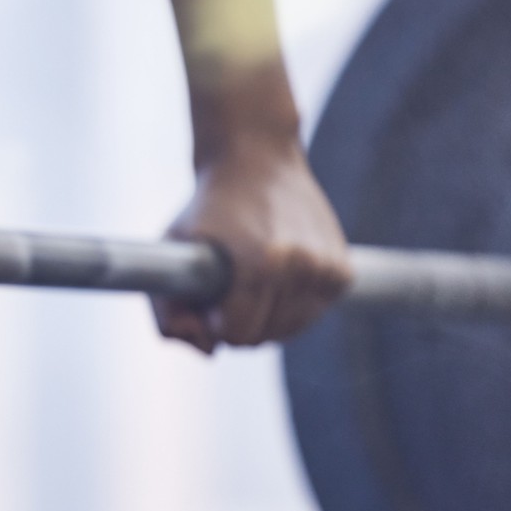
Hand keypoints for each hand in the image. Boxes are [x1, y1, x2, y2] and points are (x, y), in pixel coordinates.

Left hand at [154, 134, 350, 351]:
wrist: (257, 159)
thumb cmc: (207, 209)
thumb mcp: (169, 249)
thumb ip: (168, 312)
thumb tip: (208, 351)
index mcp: (257, 263)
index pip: (237, 334)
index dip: (215, 324)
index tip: (209, 300)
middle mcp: (299, 265)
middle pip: (264, 336)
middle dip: (240, 321)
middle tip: (230, 284)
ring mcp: (325, 268)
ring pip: (290, 330)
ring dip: (267, 315)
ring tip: (252, 275)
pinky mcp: (342, 270)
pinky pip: (312, 313)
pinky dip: (293, 304)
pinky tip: (278, 272)